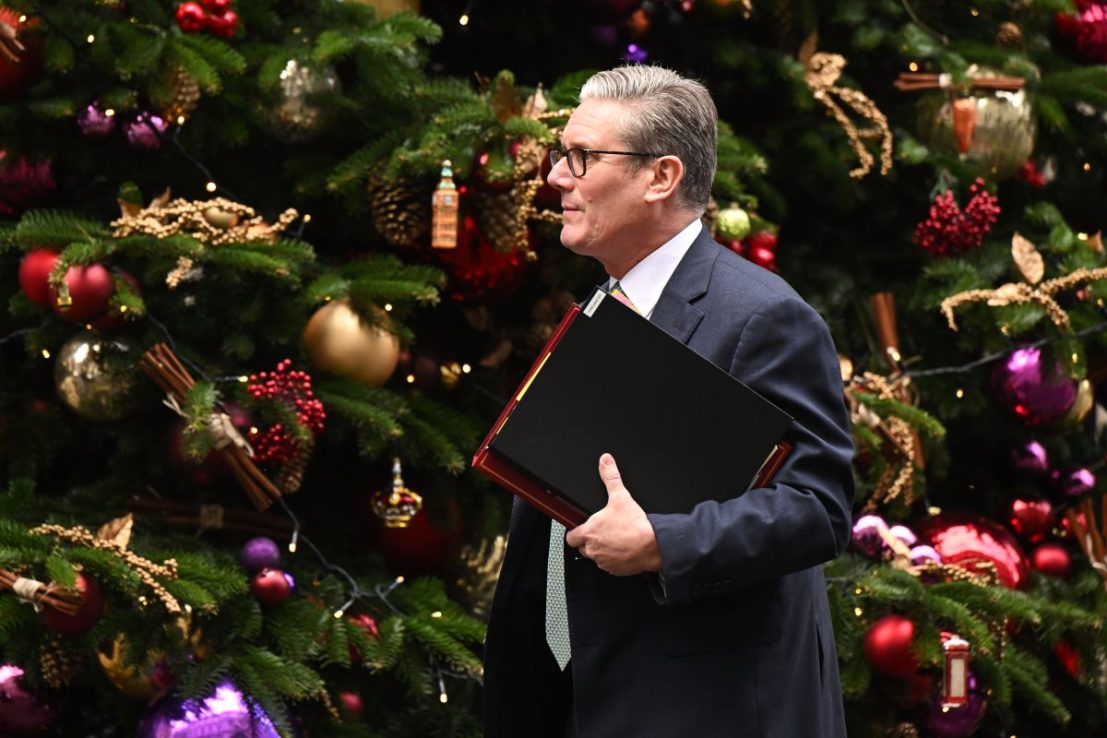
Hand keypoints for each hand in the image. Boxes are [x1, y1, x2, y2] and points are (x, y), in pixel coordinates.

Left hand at [565, 453, 661, 575]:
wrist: (653, 545)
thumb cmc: (635, 525)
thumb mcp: (620, 496)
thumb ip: (611, 477)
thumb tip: (605, 462)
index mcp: (589, 532)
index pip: (570, 537)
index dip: (576, 532)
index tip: (583, 528)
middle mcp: (593, 549)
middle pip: (582, 547)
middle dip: (589, 541)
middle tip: (602, 532)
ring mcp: (603, 561)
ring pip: (595, 557)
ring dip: (601, 550)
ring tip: (615, 540)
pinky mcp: (614, 570)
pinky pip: (608, 566)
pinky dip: (613, 560)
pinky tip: (622, 550)